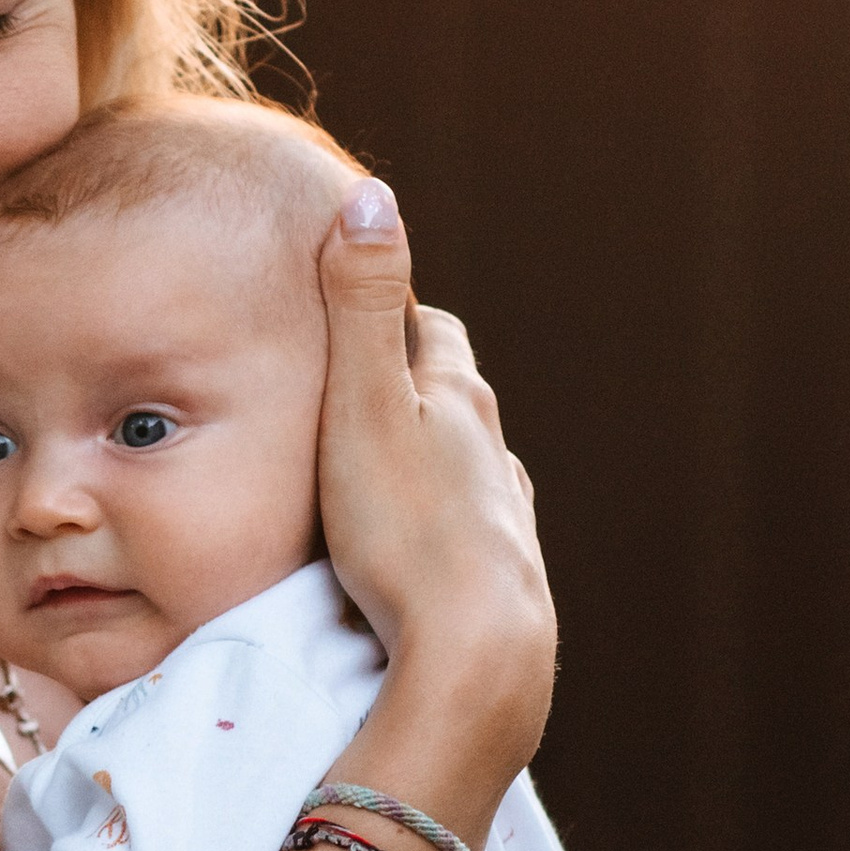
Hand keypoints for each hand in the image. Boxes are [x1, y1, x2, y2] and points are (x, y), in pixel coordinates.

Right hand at [313, 184, 556, 808]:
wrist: (478, 655)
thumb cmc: (405, 531)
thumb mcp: (362, 408)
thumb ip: (360, 307)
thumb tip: (371, 195)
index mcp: (457, 399)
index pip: (425, 327)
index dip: (387, 308)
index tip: (347, 303)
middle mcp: (492, 450)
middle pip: (453, 392)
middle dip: (410, 375)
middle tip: (355, 377)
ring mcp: (502, 515)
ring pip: (467, 463)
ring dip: (428, 452)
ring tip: (380, 461)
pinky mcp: (500, 578)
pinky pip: (468, 529)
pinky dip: (439, 517)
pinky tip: (421, 543)